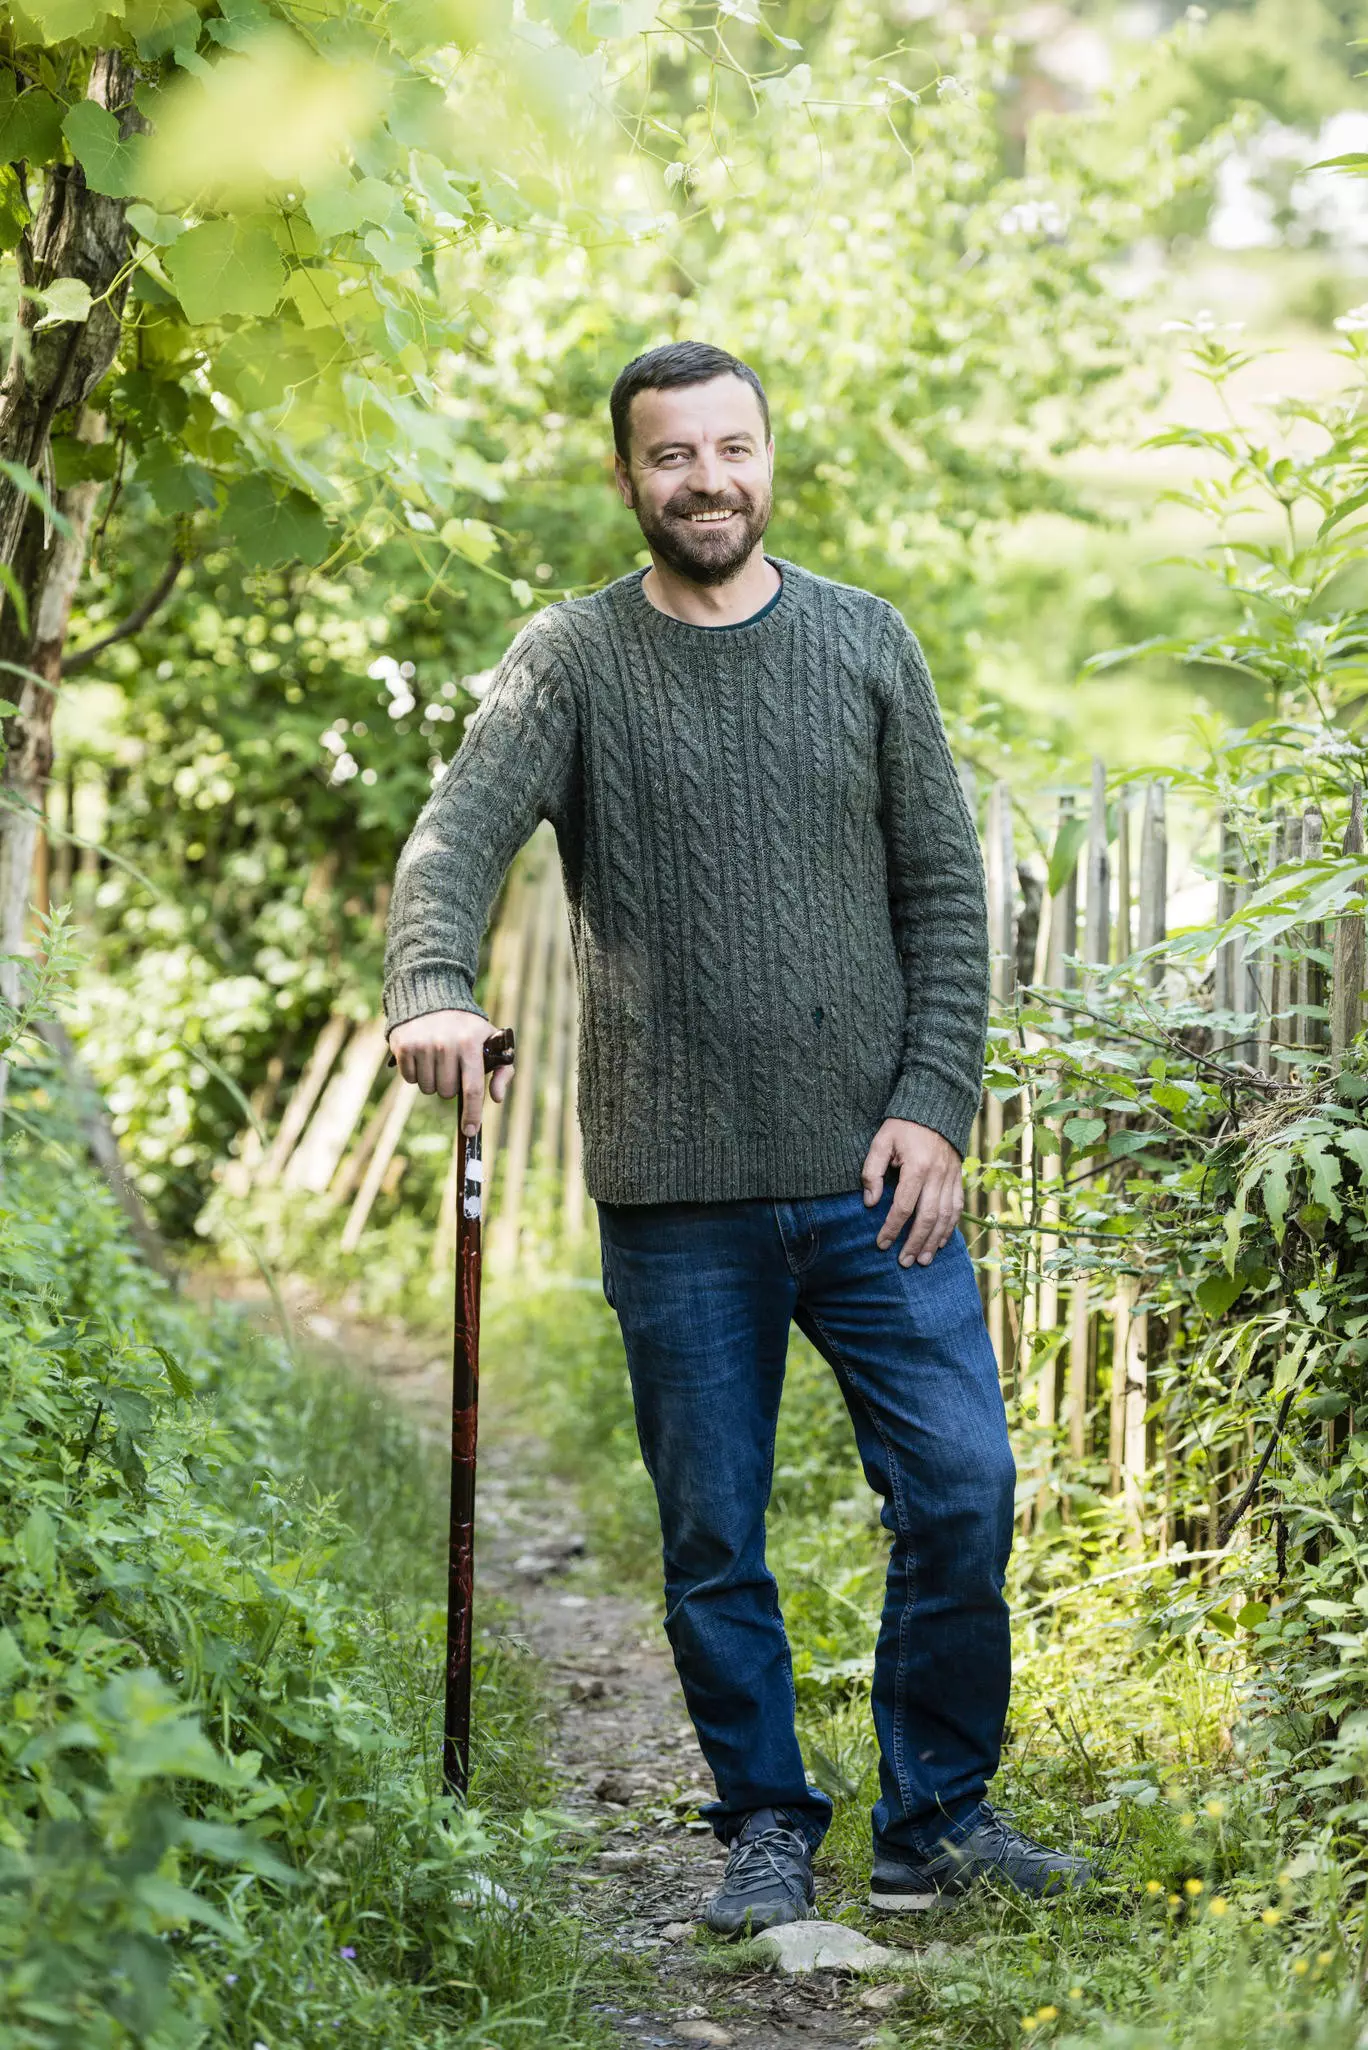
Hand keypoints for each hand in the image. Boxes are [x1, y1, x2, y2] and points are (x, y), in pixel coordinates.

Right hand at [388, 1008, 514, 1134]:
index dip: (473, 1114)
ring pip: (428, 1088)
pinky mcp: (403, 1046)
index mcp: (470, 1044)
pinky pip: (410, 1079)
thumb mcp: (490, 1040)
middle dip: (451, 1086)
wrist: (431, 996)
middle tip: (452, 1066)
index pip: (472, 1088)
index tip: (470, 1131)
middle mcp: (445, 1044)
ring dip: (433, 1081)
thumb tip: (496, 1099)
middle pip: (447, 1092)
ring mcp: (422, 1045)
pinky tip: (422, 1055)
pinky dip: (416, 1073)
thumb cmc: (466, 1026)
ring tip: (437, 1058)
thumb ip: (501, 1070)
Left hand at [860, 1119, 963, 1267]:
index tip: (882, 1244)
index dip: (892, 1228)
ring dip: (934, 1241)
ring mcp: (951, 1177)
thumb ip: (872, 1172)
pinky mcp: (958, 1178)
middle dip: (915, 1242)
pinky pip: (957, 1208)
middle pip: (928, 1217)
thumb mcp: (881, 1141)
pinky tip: (940, 1242)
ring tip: (923, 1260)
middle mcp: (938, 1175)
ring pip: (946, 1217)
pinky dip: (950, 1228)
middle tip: (904, 1262)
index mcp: (917, 1167)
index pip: (904, 1206)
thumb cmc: (903, 1125)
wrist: (935, 1106)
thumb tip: (870, 1203)